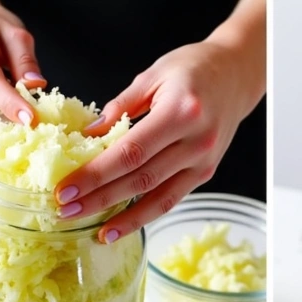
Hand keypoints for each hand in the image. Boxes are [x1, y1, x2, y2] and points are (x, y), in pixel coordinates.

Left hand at [54, 41, 259, 243]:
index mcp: (180, 112)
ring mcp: (203, 161)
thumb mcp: (152, 76)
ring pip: (158, 199)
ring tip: (95, 232)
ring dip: (124, 219)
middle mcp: (196, 141)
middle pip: (140, 179)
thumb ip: (119, 107)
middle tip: (66, 211)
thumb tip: (87, 135)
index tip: (66, 188)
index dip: (96, 174)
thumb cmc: (194, 68)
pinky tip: (122, 224)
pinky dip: (146, 215)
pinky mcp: (205, 173)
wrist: (236, 75)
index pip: (130, 152)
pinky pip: (171, 199)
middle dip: (100, 199)